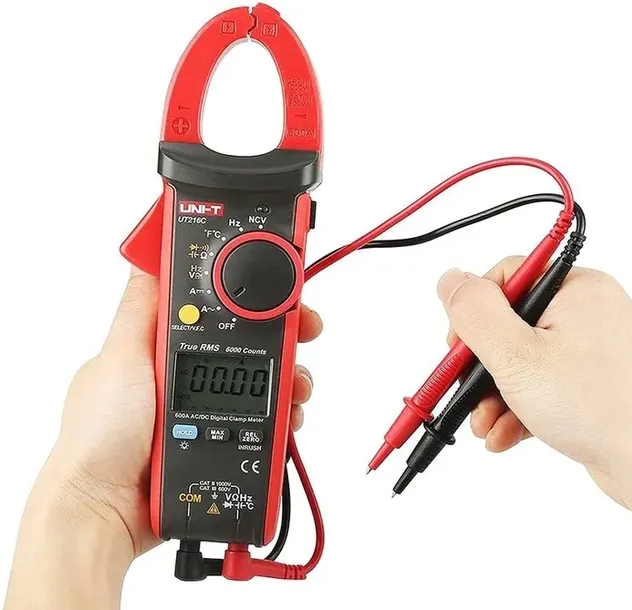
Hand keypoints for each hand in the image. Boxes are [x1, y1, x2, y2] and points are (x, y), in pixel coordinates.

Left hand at [4, 269, 321, 608]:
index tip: (276, 283)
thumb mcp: (120, 358)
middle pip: (250, 342)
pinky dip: (282, 415)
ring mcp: (207, 407)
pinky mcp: (222, 437)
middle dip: (283, 332)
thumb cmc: (99, 436)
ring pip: (264, 381)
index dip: (247, 292)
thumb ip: (141, 309)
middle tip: (305, 328)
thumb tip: (152, 259)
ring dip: (289, 376)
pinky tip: (289, 415)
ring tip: (297, 383)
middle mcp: (190, 374)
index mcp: (164, 347)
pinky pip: (264, 421)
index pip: (216, 307)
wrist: (105, 510)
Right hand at [439, 260, 631, 551]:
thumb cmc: (600, 410)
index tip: (459, 347)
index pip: (505, 278)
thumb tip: (450, 281)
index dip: (473, 312)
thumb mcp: (516, 356)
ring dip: (493, 395)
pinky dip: (517, 408)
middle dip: (481, 367)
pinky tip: (505, 433)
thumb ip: (475, 314)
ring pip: (520, 360)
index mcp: (574, 290)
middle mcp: (585, 312)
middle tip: (467, 390)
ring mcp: (589, 349)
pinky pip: (539, 385)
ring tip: (484, 423)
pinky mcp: (588, 382)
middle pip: (507, 324)